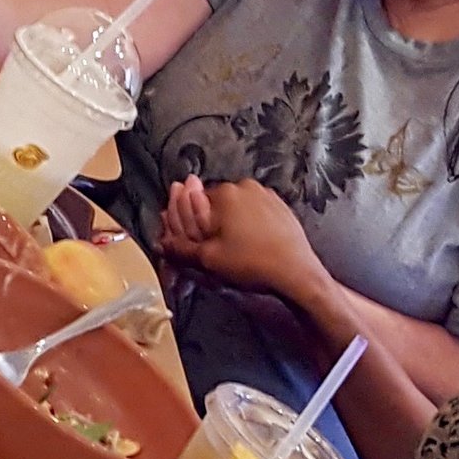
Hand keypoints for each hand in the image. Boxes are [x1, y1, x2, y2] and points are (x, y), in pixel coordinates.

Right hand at [156, 174, 322, 302]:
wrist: (296, 272)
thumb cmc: (252, 262)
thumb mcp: (209, 258)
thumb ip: (181, 248)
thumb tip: (162, 244)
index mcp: (225, 193)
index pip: (194, 202)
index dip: (191, 224)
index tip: (194, 242)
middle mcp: (246, 187)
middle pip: (217, 204)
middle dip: (212, 224)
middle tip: (214, 250)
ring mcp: (267, 196)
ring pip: (238, 209)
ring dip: (232, 225)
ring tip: (236, 251)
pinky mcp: (282, 208)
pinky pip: (257, 213)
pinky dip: (251, 226)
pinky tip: (253, 247)